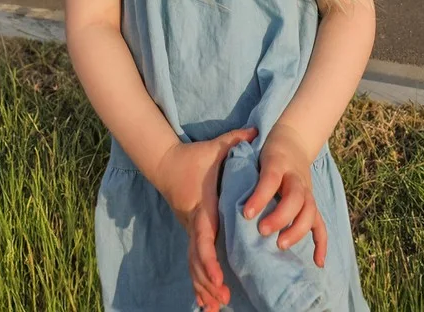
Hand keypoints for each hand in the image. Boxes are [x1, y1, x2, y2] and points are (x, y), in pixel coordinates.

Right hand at [152, 127, 256, 311]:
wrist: (166, 163)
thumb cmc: (195, 157)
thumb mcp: (216, 147)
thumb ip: (236, 140)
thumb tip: (258, 130)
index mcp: (202, 208)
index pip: (204, 239)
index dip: (210, 260)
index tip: (219, 277)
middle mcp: (194, 224)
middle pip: (197, 259)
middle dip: (208, 282)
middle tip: (223, 300)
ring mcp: (190, 231)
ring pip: (193, 265)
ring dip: (203, 286)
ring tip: (216, 307)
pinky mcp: (190, 234)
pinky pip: (193, 262)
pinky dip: (198, 282)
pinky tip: (207, 302)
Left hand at [241, 122, 326, 266]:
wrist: (294, 140)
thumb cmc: (268, 151)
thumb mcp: (254, 150)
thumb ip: (240, 163)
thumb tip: (217, 177)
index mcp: (278, 164)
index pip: (271, 179)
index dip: (260, 197)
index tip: (246, 213)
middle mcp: (296, 178)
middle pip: (295, 198)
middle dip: (280, 217)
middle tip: (262, 231)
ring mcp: (307, 191)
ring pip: (309, 211)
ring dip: (297, 230)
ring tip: (280, 245)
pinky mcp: (312, 203)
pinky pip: (320, 224)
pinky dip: (321, 243)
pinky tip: (317, 262)